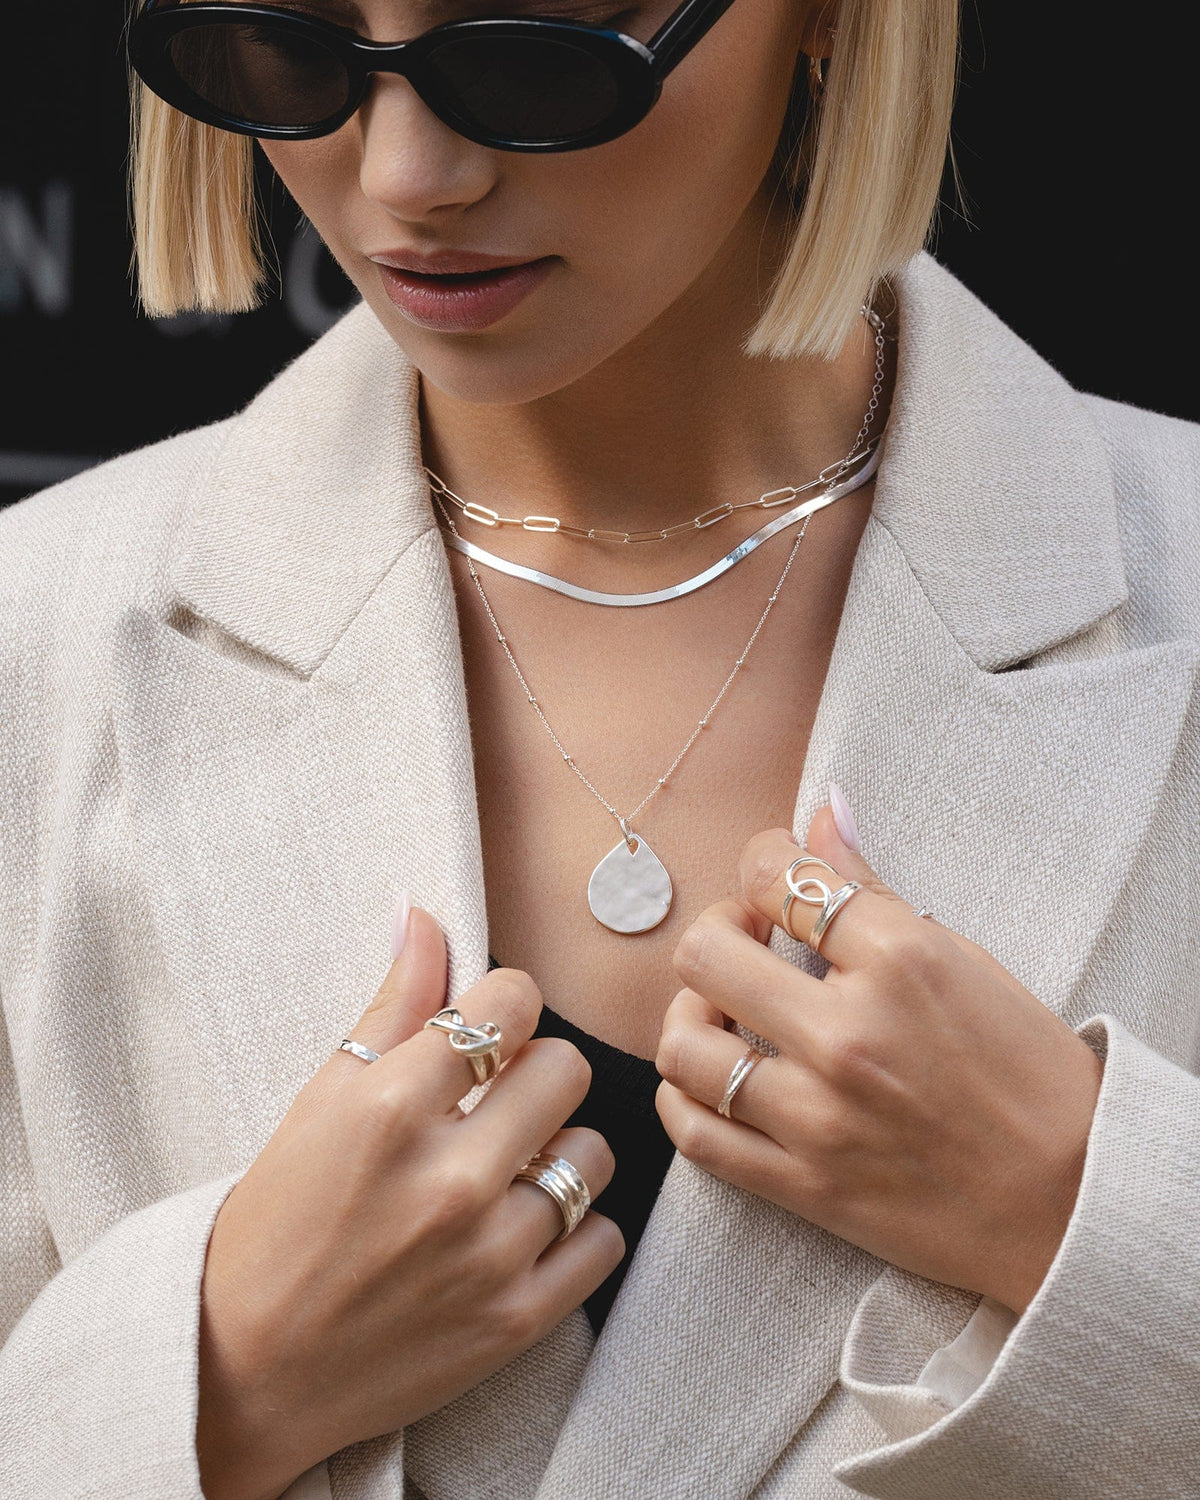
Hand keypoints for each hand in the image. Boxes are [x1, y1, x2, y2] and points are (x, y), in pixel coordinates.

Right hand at [195, 908, 623, 1499]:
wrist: (247, 1370)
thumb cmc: (278, 1221)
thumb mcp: (320, 1102)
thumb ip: (390, 1007)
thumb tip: (423, 916)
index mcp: (390, 1111)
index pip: (511, 1004)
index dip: (505, 1004)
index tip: (489, 1026)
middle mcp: (448, 1180)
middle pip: (567, 1069)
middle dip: (534, 1072)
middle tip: (496, 1100)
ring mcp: (489, 1256)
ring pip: (594, 1153)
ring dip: (558, 1151)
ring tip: (507, 1168)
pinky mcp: (517, 1322)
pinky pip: (603, 1239)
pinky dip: (574, 1228)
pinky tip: (524, 1226)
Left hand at [654, 793, 1103, 1316]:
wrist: (1078, 1203)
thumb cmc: (1032, 1074)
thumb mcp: (967, 960)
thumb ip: (875, 888)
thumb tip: (822, 811)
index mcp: (902, 962)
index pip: (778, 876)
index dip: (763, 859)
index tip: (774, 875)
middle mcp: (849, 1036)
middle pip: (705, 952)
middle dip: (718, 929)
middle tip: (747, 939)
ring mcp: (820, 1117)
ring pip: (682, 1046)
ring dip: (692, 1015)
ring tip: (725, 1012)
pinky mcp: (805, 1186)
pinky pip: (696, 1136)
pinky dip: (683, 1099)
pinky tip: (713, 1078)